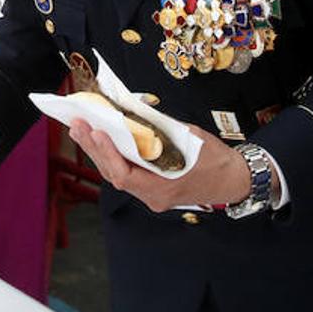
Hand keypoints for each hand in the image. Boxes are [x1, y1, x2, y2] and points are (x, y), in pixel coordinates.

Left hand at [68, 120, 249, 211]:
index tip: (96, 132)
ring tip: (81, 130)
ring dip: (99, 152)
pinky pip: (127, 174)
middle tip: (77, 125)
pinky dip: (113, 157)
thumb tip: (132, 114)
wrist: (235, 180)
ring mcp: (151, 196)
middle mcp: (153, 197)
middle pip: (114, 174)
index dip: (108, 153)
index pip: (125, 175)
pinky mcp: (152, 190)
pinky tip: (101, 141)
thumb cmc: (216, 160)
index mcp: (163, 188)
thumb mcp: (189, 138)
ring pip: (118, 174)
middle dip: (94, 148)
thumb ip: (160, 130)